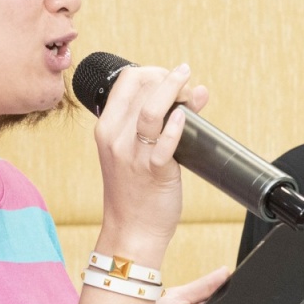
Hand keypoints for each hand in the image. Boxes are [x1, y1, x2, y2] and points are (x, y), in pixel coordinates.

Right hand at [94, 63, 207, 258]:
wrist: (131, 231)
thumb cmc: (135, 191)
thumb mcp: (138, 151)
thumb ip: (162, 120)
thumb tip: (197, 92)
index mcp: (107, 128)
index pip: (127, 80)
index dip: (153, 71)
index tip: (170, 79)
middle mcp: (115, 137)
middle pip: (141, 87)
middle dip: (169, 78)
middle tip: (186, 88)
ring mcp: (132, 154)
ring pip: (151, 109)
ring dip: (175, 90)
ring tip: (192, 90)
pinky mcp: (153, 171)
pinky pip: (164, 142)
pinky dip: (176, 125)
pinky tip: (185, 116)